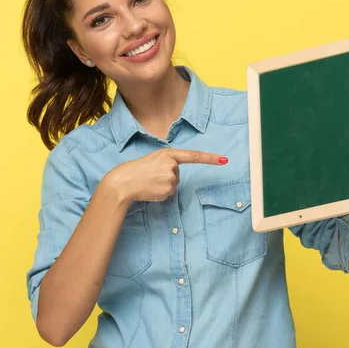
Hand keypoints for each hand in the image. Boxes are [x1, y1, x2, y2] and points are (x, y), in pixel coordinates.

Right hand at [105, 148, 227, 202]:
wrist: (124, 181)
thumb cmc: (137, 169)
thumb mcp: (154, 159)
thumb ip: (167, 163)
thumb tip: (173, 176)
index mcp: (169, 154)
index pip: (194, 156)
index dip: (210, 158)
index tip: (224, 160)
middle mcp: (172, 166)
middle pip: (178, 174)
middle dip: (166, 176)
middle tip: (151, 175)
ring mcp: (170, 179)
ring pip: (173, 185)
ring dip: (163, 185)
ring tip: (149, 182)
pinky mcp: (167, 191)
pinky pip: (169, 193)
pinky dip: (160, 193)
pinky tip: (150, 189)